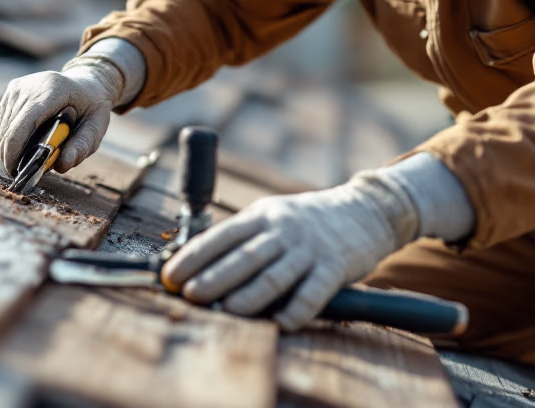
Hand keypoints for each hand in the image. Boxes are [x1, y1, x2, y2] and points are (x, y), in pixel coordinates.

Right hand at [0, 60, 122, 176]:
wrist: (86, 82)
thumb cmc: (92, 107)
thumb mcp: (97, 126)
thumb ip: (82, 146)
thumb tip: (61, 166)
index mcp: (54, 89)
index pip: (25, 123)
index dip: (15, 150)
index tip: (16, 172)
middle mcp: (32, 85)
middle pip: (11, 127)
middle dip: (12, 155)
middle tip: (22, 173)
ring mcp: (19, 87)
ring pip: (5, 126)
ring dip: (11, 147)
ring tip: (27, 158)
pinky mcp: (12, 91)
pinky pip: (4, 120)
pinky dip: (11, 136)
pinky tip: (25, 143)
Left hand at [160, 172, 418, 330]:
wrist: (363, 211)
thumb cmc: (306, 221)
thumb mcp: (272, 216)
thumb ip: (242, 238)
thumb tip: (197, 264)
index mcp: (261, 215)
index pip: (221, 236)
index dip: (194, 256)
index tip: (171, 276)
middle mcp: (283, 229)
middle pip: (244, 256)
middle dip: (214, 276)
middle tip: (190, 294)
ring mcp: (309, 248)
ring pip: (274, 274)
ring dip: (249, 295)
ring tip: (226, 310)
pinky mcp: (335, 266)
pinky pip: (313, 291)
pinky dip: (297, 309)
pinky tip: (281, 323)